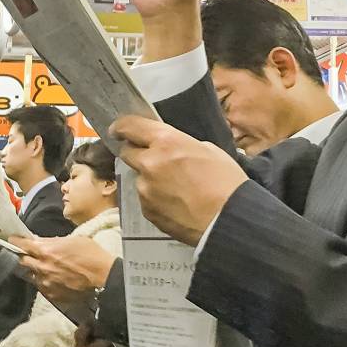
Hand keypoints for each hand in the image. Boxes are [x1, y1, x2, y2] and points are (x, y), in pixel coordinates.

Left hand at [10, 232, 116, 299]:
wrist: (103, 276)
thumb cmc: (91, 254)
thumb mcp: (73, 240)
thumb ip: (54, 241)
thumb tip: (42, 242)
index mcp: (46, 250)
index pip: (23, 245)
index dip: (16, 241)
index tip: (12, 239)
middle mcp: (42, 267)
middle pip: (23, 261)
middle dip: (25, 256)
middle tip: (30, 254)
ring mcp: (46, 283)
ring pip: (32, 275)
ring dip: (36, 270)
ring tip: (46, 268)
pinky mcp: (52, 295)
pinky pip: (42, 287)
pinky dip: (45, 282)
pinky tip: (55, 279)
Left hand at [111, 116, 247, 245]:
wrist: (228, 220)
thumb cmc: (226, 183)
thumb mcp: (209, 150)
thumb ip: (182, 145)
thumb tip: (172, 150)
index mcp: (166, 142)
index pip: (130, 126)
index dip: (122, 126)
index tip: (119, 130)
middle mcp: (149, 163)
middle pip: (127, 153)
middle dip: (136, 153)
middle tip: (153, 159)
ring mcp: (145, 189)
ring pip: (139, 178)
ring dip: (150, 179)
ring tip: (175, 189)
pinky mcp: (147, 211)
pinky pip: (146, 199)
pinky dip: (156, 199)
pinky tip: (176, 204)